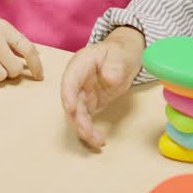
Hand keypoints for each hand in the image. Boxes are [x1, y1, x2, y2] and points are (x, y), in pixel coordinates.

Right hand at [60, 27, 144, 148]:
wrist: (124, 56)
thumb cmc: (120, 51)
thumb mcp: (120, 53)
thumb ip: (115, 64)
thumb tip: (109, 78)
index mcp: (80, 63)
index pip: (70, 79)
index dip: (68, 94)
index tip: (71, 108)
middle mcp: (76, 80)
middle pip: (71, 101)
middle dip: (77, 119)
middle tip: (88, 133)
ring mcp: (81, 93)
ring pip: (77, 114)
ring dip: (84, 129)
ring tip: (98, 141)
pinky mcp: (88, 104)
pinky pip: (86, 119)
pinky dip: (90, 130)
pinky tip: (98, 140)